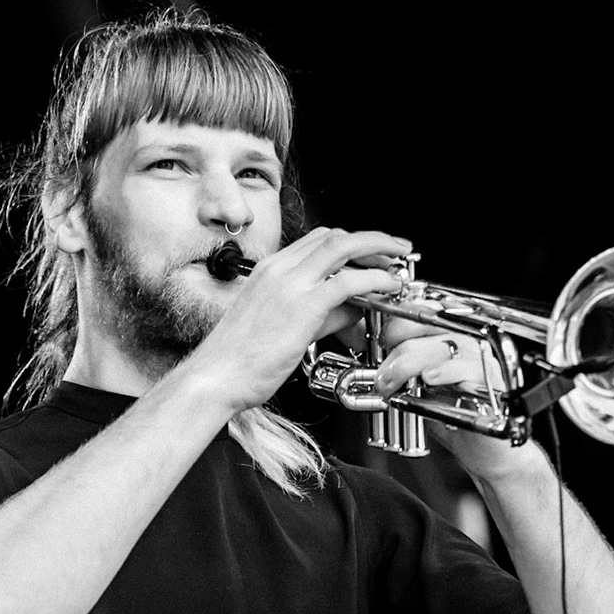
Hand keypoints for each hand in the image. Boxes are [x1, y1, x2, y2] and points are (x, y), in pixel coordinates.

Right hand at [189, 228, 411, 411]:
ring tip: (398, 264)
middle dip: (370, 240)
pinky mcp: (303, 306)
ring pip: (344, 247)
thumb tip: (353, 309)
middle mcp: (280, 269)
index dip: (350, 243)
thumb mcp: (281, 326)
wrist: (214, 378)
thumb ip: (321, 314)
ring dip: (378, 249)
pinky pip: (349, 281)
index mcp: (270, 270)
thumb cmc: (238, 360)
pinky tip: (388, 288)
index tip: (371, 255)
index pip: (317, 241)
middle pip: (334, 236)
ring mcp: (290, 284)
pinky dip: (375, 280)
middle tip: (394, 252)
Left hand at [373, 326, 538, 478]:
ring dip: (412, 362)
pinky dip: (446, 372)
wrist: (488, 453)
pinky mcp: (493, 383)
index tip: (382, 341)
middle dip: (399, 350)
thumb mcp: (422, 393)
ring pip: (447, 345)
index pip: (428, 313)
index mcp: (455, 340)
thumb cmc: (459, 423)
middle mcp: (472, 345)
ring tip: (393, 383)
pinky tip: (430, 379)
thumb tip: (376, 364)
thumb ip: (405, 374)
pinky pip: (470, 368)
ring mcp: (484, 362)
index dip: (401, 323)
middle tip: (382, 376)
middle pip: (434, 327)